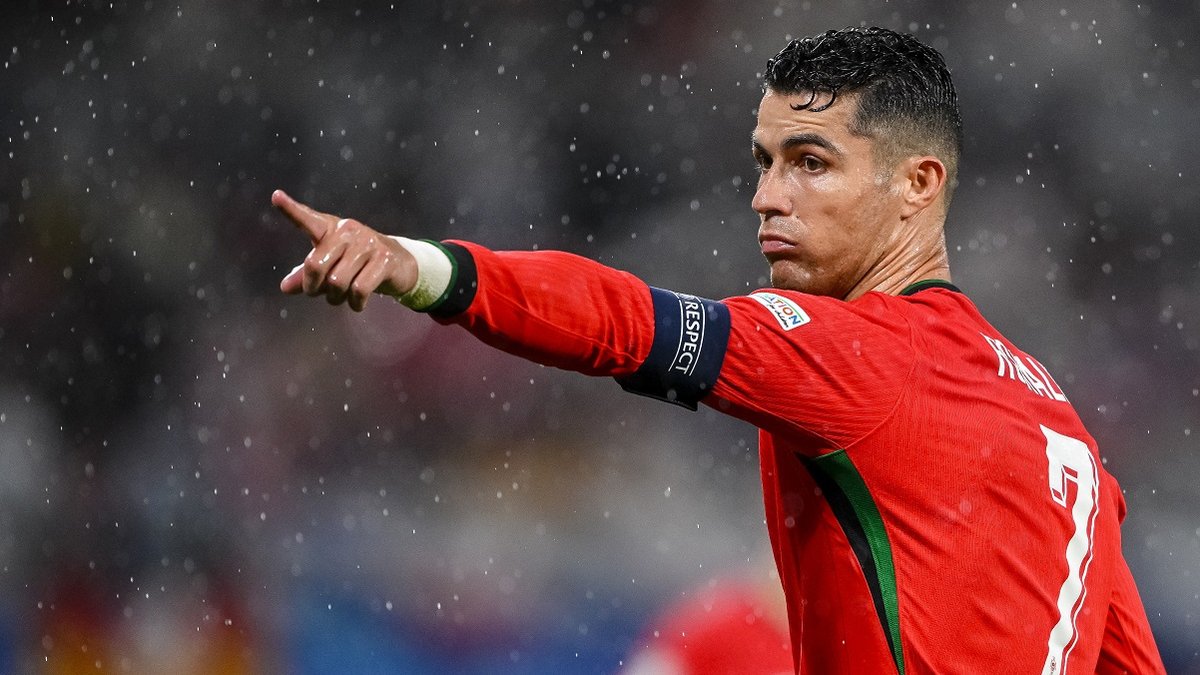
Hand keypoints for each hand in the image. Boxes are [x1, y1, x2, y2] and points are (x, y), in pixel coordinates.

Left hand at [273, 190, 417, 311]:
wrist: (398, 263)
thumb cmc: (356, 263)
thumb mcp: (330, 265)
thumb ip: (306, 275)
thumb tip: (285, 287)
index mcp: (330, 228)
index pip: (308, 220)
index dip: (291, 210)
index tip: (276, 197)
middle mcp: (348, 231)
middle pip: (315, 265)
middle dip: (313, 288)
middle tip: (318, 294)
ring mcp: (368, 243)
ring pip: (338, 282)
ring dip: (335, 298)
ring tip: (340, 298)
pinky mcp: (384, 259)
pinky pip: (359, 290)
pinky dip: (355, 303)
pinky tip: (356, 304)